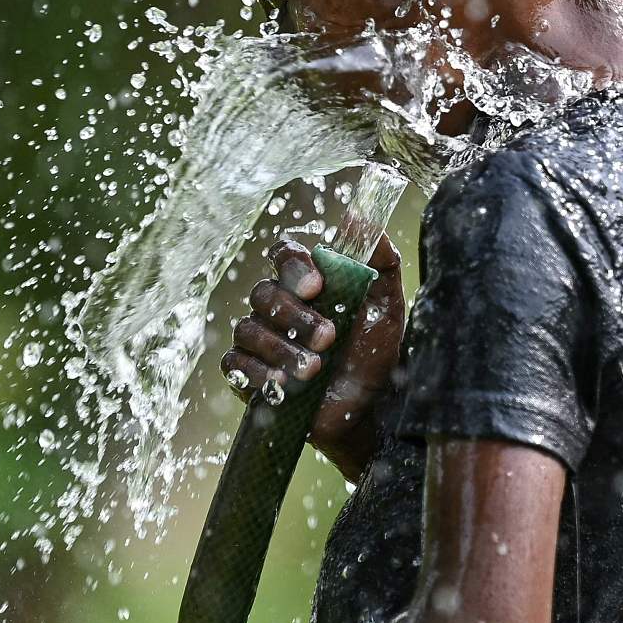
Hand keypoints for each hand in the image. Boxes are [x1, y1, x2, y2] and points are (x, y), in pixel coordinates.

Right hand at [220, 233, 405, 479]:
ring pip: (249, 330)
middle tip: (328, 338)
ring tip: (314, 370)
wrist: (370, 405)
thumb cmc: (375, 349)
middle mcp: (278, 305)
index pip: (283, 254)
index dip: (293, 266)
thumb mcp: (387, 304)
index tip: (316, 286)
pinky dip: (258, 373)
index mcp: (307, 281)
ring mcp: (260, 338)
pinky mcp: (248, 374)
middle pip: (264, 294)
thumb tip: (362, 217)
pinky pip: (235, 365)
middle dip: (295, 317)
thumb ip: (380, 260)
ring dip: (282, 349)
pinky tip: (283, 384)